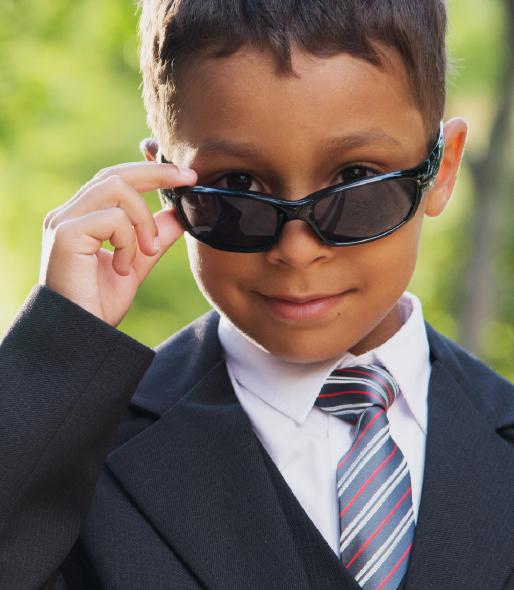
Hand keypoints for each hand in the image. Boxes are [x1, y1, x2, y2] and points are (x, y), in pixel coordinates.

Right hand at [39, 160, 196, 326]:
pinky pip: (113, 218)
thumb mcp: (136, 265)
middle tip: (188, 180)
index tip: (185, 175)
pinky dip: (129, 241)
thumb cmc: (99, 305)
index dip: (150, 170)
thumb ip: (154, 239)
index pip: (115, 179)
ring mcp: (64, 221)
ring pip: (117, 188)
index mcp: (82, 218)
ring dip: (143, 219)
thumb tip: (179, 215)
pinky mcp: (66, 233)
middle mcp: (68, 214)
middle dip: (157, 173)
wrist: (81, 335)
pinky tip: (123, 268)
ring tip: (148, 251)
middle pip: (116, 173)